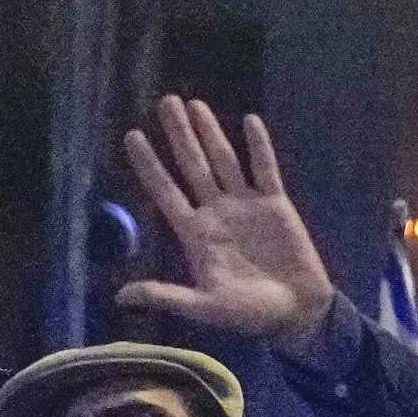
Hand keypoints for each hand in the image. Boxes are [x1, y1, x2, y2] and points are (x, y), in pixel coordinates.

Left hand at [113, 95, 343, 355]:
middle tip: (165, 102)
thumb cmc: (249, 314)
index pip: (165, 191)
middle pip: (192, 165)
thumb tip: (120, 297)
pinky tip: (249, 121)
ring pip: (224, 160)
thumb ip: (166, 296)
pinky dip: (258, 146)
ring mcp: (245, 205)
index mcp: (196, 233)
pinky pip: (265, 169)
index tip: (132, 136)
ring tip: (195, 103)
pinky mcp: (275, 204)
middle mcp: (216, 212)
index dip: (149, 164)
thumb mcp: (205, 307)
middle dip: (179, 134)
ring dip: (210, 132)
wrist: (297, 313)